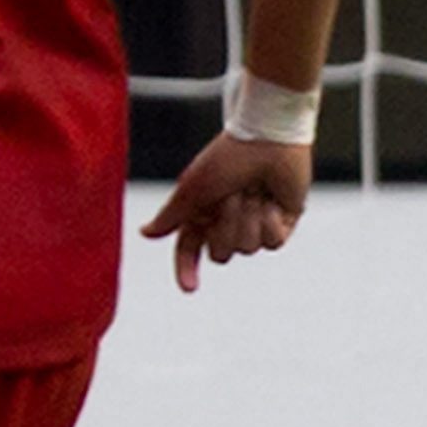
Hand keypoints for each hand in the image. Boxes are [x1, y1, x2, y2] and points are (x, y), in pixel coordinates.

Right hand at [140, 133, 309, 292]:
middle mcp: (228, 221)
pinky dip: (270, 221)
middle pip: (221, 254)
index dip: (187, 270)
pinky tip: (272, 200)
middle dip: (226, 225)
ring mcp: (255, 223)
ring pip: (248, 249)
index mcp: (203, 212)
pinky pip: (273, 243)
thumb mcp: (193, 188)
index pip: (190, 250)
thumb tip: (145, 233)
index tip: (190, 288)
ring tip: (255, 190)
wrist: (268, 138)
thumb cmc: (227, 157)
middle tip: (233, 194)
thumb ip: (171, 215)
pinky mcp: (282, 223)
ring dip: (249, 218)